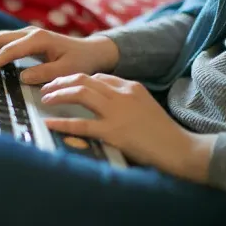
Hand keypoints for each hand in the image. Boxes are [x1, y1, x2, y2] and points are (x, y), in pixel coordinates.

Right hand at [0, 27, 118, 84]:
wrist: (91, 51)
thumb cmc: (81, 61)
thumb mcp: (67, 70)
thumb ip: (45, 74)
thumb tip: (22, 77)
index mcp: (39, 39)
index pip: (10, 51)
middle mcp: (30, 33)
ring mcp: (26, 34)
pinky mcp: (25, 39)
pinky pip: (1, 41)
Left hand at [41, 73, 216, 180]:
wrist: (180, 148)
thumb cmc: (162, 131)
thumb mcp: (144, 105)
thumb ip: (124, 99)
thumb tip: (99, 99)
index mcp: (130, 86)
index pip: (97, 76)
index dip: (75, 79)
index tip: (62, 84)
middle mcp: (122, 94)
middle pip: (84, 79)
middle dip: (61, 81)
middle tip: (46, 88)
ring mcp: (117, 112)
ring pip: (80, 93)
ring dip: (58, 94)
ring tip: (45, 99)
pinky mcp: (113, 132)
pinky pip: (81, 124)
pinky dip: (62, 122)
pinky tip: (48, 123)